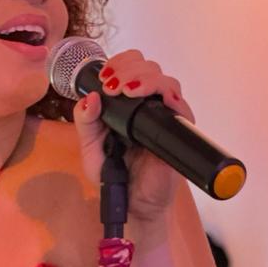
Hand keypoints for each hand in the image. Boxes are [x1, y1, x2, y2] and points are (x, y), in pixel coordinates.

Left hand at [72, 48, 195, 224]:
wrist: (132, 203)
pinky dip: (169, 96)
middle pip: (150, 67)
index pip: (132, 67)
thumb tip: (90, 98)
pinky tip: (156, 99)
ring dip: (145, 78)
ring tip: (126, 90)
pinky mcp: (179, 132)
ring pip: (166, 81)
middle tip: (112, 83)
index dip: (120, 63)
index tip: (104, 76)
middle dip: (129, 68)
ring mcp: (166, 117)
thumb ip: (86, 122)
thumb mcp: (90, 147)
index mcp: (129, 103)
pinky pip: (181, 107)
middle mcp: (150, 105)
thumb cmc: (115, 175)